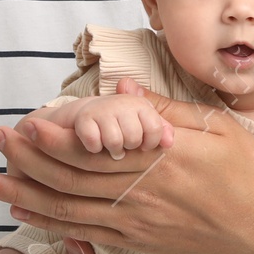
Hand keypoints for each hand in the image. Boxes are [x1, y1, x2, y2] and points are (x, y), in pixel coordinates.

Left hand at [0, 79, 253, 253]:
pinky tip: (23, 210)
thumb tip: (121, 92)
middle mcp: (143, 192)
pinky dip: (48, 221)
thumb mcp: (218, 128)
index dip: (55, 139)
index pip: (97, 149)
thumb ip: (167, 111)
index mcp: (162, 158)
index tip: (25, 124)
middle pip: (72, 177)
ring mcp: (137, 221)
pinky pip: (83, 232)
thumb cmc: (249, 175)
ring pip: (68, 208)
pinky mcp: (137, 242)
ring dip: (23, 194)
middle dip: (26, 161)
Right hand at [59, 89, 173, 159]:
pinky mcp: (84, 118)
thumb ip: (163, 131)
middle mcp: (123, 103)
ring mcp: (102, 109)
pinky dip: (94, 148)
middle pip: (134, 138)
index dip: (150, 143)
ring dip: (112, 150)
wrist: (90, 112)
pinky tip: (95, 144)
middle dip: (129, 147)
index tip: (143, 144)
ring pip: (114, 142)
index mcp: (142, 105)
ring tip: (110, 145)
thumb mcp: (146, 122)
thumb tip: (169, 143)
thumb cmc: (123, 121)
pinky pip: (94, 143)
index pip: (155, 129)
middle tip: (123, 143)